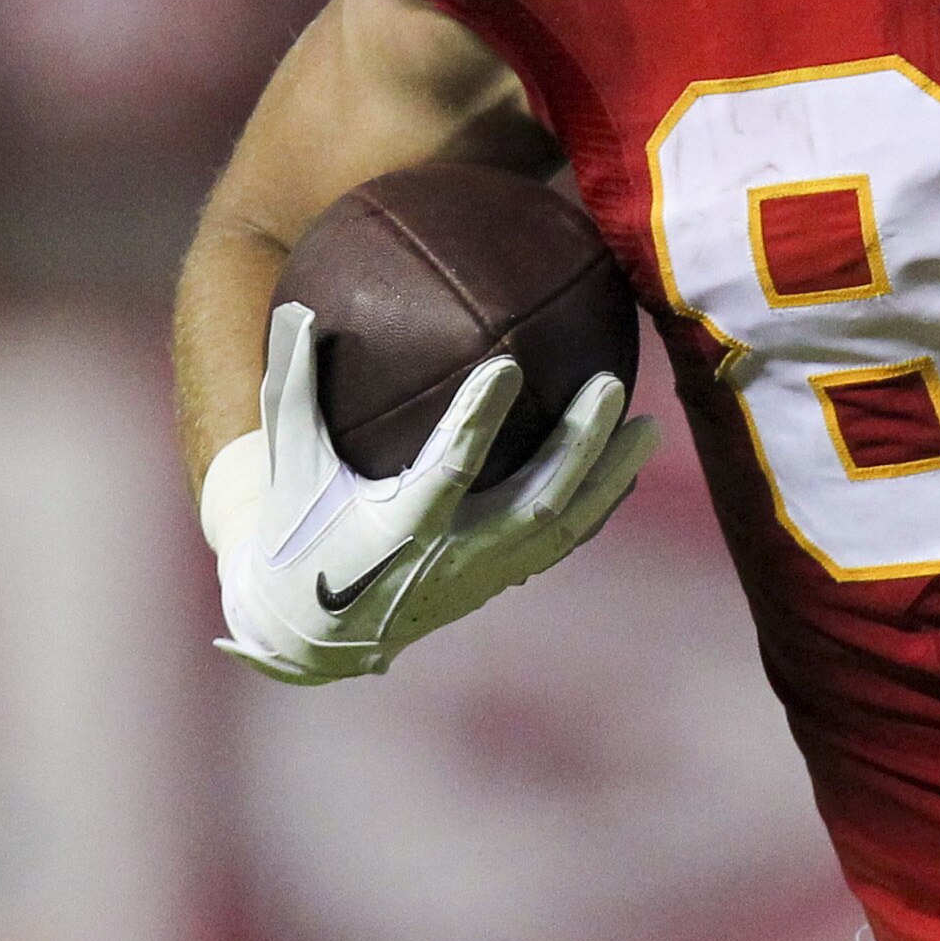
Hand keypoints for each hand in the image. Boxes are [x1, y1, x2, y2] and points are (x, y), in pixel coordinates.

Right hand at [207, 301, 659, 684]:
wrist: (310, 630)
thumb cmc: (296, 530)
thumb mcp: (288, 465)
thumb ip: (293, 390)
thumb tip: (298, 310)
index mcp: (396, 528)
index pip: (448, 469)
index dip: (478, 420)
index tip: (507, 364)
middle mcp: (452, 557)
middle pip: (536, 499)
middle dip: (580, 444)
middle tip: (611, 382)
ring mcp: (485, 574)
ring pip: (566, 525)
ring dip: (611, 474)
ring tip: (651, 424)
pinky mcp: (501, 581)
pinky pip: (563, 542)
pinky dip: (601, 504)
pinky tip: (631, 462)